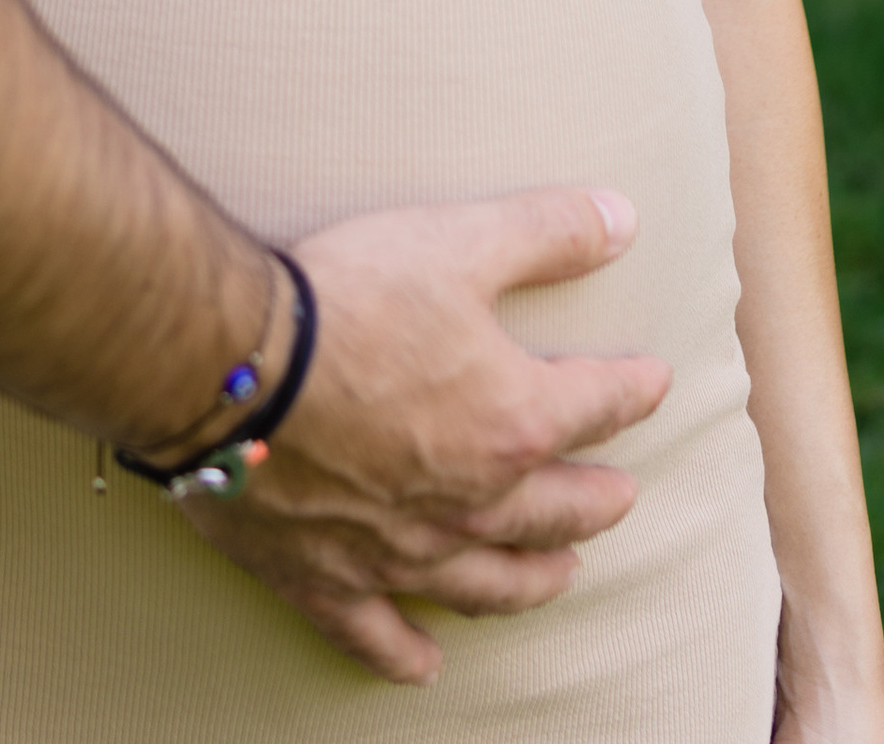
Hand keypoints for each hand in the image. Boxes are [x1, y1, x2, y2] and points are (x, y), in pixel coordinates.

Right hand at [180, 186, 668, 684]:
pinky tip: (426, 664)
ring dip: (531, 578)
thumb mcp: (459, 241)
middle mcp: (471, 501)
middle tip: (619, 498)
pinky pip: (377, 634)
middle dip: (595, 501)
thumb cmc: (347, 298)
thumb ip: (548, 232)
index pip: (596, 405)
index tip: (653, 384)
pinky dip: (405, 652)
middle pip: (556, 510)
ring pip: (487, 581)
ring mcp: (402, 551)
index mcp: (514, 421)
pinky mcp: (329, 579)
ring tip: (561, 574)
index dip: (631, 390)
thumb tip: (624, 218)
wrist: (230, 366)